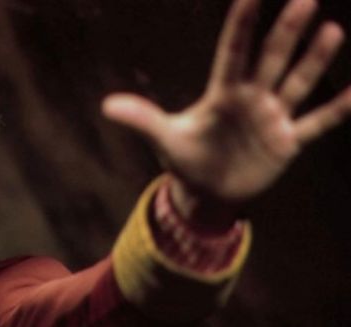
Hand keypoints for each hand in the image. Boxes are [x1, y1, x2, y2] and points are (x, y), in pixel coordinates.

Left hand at [102, 0, 350, 224]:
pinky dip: (337, 110)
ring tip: (330, 29)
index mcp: (222, 94)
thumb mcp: (165, 139)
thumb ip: (143, 119)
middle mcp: (251, 99)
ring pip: (297, 83)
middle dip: (286, 32)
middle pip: (270, 59)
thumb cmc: (185, 160)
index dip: (241, 25)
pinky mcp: (286, 143)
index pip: (233, 53)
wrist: (206, 192)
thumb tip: (107, 106)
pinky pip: (316, 123)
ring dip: (314, 59)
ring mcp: (271, 119)